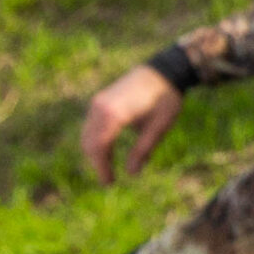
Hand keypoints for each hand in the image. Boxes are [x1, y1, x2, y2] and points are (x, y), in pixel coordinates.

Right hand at [82, 65, 182, 185]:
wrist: (164, 70)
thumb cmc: (165, 98)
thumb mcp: (159, 127)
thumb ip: (143, 150)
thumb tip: (131, 173)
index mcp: (114, 114)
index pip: (99, 148)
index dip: (101, 168)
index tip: (109, 183)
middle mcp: (100, 107)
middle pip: (89, 142)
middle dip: (97, 162)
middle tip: (109, 180)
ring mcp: (98, 102)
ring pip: (87, 134)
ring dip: (95, 152)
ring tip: (108, 168)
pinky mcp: (100, 100)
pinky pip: (91, 125)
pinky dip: (95, 140)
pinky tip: (107, 151)